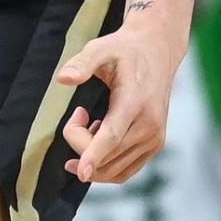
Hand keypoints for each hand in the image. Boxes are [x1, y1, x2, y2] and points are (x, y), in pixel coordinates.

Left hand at [61, 18, 174, 183]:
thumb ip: (82, 63)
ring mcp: (154, 139)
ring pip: (113, 168)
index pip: (112, 136)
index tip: (80, 172)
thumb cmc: (125, 50)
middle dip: (79, 142)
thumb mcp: (101, 48)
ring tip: (87, 123)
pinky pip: (124, 171)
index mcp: (135, 102)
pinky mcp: (155, 146)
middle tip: (78, 113)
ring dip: (90, 155)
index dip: (93, 154)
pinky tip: (97, 138)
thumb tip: (63, 79)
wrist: (157, 53)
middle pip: (106, 154)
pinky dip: (103, 164)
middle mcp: (149, 126)